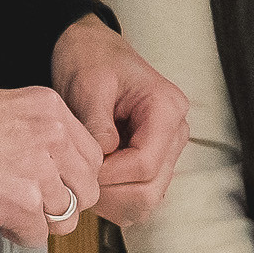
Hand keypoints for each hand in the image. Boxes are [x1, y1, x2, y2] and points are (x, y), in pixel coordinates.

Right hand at [0, 81, 97, 244]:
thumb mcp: (3, 107)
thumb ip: (36, 131)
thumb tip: (52, 166)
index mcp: (50, 110)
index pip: (92, 156)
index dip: (73, 177)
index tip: (54, 183)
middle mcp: (51, 136)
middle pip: (87, 190)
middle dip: (62, 204)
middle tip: (35, 205)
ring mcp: (37, 171)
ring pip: (66, 218)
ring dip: (39, 221)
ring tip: (13, 212)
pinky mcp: (18, 204)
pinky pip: (37, 236)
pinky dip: (19, 236)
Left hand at [49, 14, 189, 230]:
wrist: (90, 51)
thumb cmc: (91, 60)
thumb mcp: (89, 85)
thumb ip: (96, 124)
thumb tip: (101, 161)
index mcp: (167, 109)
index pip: (145, 163)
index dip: (109, 174)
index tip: (80, 168)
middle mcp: (175, 133)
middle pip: (150, 189)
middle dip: (110, 192)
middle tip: (78, 178)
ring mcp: (166, 151)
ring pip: (147, 201)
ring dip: (112, 201)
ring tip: (84, 178)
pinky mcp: (153, 163)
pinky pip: (139, 198)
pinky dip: (114, 200)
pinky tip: (93, 180)